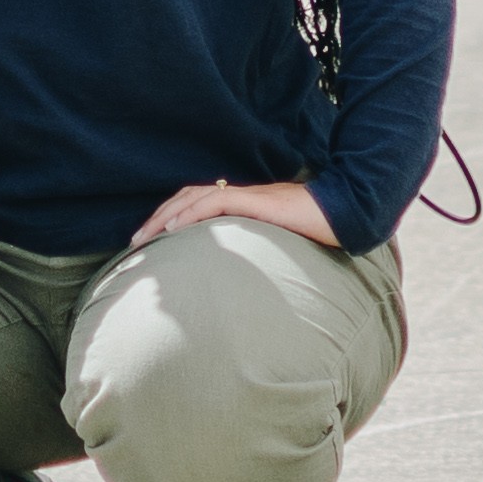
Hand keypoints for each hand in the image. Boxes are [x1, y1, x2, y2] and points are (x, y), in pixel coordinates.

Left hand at [130, 179, 338, 251]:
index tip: (149, 241)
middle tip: (135, 243)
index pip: (194, 205)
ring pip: (194, 198)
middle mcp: (239, 197)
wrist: (347, 215)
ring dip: (166, 216)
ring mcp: (248, 197)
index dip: (169, 218)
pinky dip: (191, 213)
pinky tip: (174, 229)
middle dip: (157, 218)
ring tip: (146, 236)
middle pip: (186, 199)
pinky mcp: (257, 201)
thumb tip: (239, 284)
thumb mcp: (278, 246)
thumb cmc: (316, 233)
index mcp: (242, 205)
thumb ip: (257, 254)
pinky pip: (216, 202)